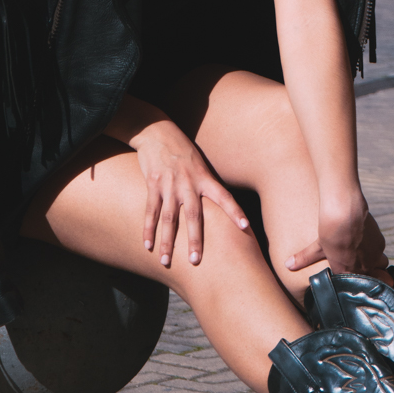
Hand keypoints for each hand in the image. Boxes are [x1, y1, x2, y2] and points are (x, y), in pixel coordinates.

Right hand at [131, 120, 248, 268]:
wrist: (156, 131)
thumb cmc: (182, 150)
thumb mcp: (200, 163)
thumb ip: (208, 184)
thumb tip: (221, 206)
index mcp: (204, 177)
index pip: (224, 196)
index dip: (235, 211)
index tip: (246, 227)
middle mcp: (188, 182)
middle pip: (194, 215)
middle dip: (195, 239)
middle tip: (196, 260)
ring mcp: (170, 183)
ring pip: (169, 217)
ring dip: (167, 241)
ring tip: (166, 261)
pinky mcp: (153, 183)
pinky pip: (151, 210)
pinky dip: (149, 228)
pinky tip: (147, 244)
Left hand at [287, 192, 388, 278]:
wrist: (346, 209)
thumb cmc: (329, 229)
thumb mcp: (316, 246)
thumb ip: (304, 258)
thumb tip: (287, 265)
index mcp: (347, 271)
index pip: (351, 283)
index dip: (349, 280)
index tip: (346, 275)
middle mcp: (363, 267)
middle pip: (366, 275)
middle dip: (361, 272)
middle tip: (353, 262)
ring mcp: (374, 255)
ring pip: (376, 264)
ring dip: (370, 261)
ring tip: (360, 252)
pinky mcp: (380, 243)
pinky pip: (379, 250)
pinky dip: (373, 247)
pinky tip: (364, 238)